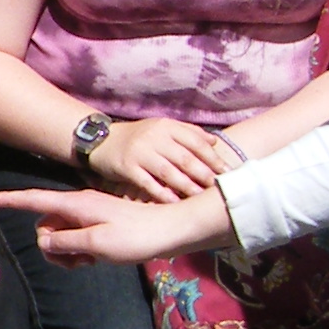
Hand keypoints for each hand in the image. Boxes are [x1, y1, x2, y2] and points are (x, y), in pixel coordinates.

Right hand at [0, 182, 234, 266]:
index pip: (34, 200)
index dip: (10, 200)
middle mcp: (78, 206)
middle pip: (46, 227)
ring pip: (61, 236)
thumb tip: (44, 240)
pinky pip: (76, 239)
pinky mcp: (99, 226)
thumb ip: (66, 241)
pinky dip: (80, 252)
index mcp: (75, 204)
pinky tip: (96, 261)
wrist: (173, 230)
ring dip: (67, 253)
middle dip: (52, 248)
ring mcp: (89, 216)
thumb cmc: (138, 235)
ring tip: (89, 263)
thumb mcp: (98, 243)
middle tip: (76, 263)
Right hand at [86, 118, 237, 201]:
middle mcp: (154, 137)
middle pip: (186, 158)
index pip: (196, 141)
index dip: (213, 158)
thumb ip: (187, 133)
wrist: (101, 141)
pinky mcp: (127, 167)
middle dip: (204, 174)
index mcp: (166, 126)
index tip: (227, 172)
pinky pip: (149, 183)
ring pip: (170, 171)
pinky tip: (175, 202)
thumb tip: (215, 142)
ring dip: (188, 186)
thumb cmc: (137, 138)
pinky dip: (163, 194)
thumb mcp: (161, 128)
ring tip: (201, 197)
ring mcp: (140, 152)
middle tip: (218, 188)